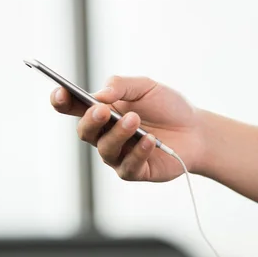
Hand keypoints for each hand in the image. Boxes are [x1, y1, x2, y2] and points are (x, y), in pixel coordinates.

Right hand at [50, 76, 203, 181]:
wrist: (197, 131)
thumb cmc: (168, 107)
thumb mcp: (146, 87)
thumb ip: (121, 85)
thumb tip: (99, 94)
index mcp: (102, 110)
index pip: (74, 107)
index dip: (62, 101)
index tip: (60, 93)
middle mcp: (105, 134)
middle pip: (85, 131)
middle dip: (91, 120)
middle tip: (103, 109)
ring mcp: (118, 154)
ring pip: (105, 149)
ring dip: (118, 133)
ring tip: (135, 120)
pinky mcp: (134, 171)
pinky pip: (127, 166)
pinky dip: (138, 152)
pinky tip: (150, 140)